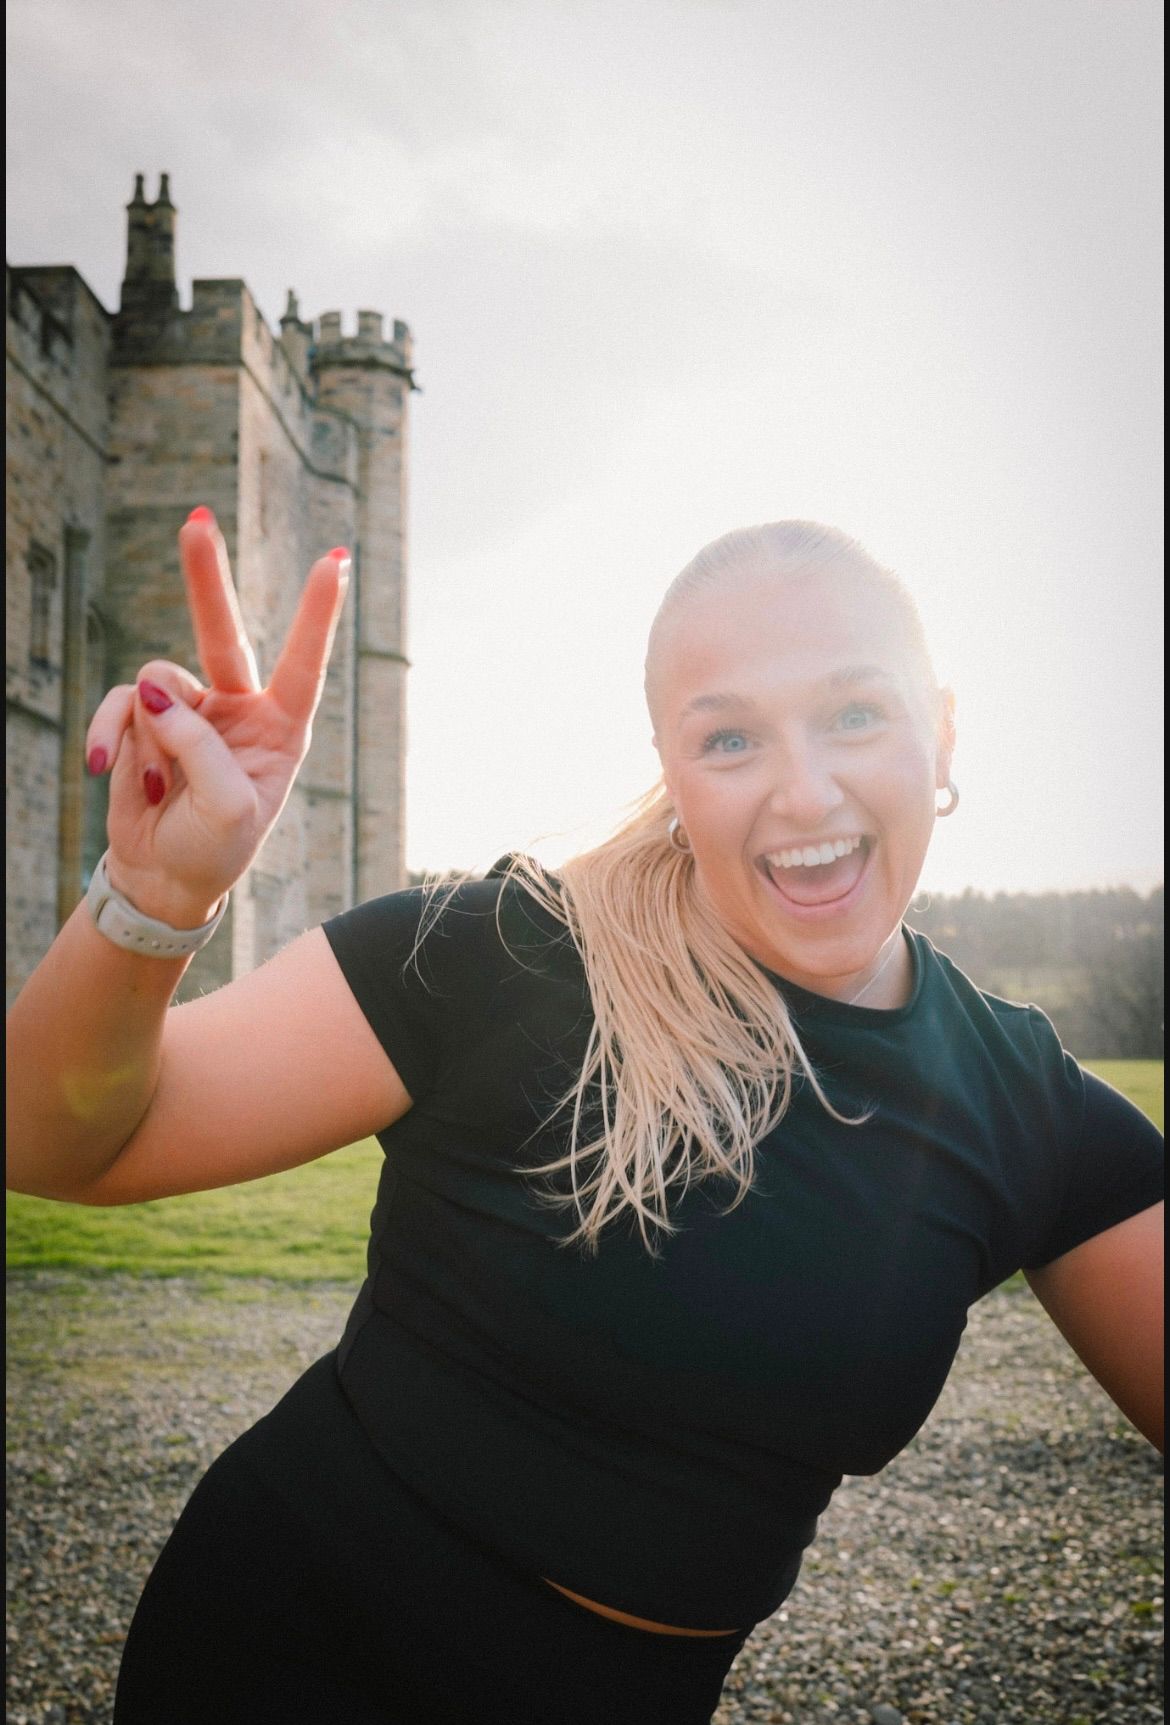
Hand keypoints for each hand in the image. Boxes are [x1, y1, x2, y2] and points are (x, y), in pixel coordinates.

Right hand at [85, 510, 349, 926]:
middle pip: (223, 633)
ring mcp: (190, 710)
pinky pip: (123, 702)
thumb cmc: (214, 848)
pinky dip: (112, 734)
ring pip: (158, 684)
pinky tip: (108, 769)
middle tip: (196, 520)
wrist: (164, 878)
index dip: (316, 613)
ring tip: (153, 786)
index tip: (335, 559)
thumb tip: (153, 688)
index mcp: (281, 729)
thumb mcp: (226, 809)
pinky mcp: (145, 718)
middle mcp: (238, 709)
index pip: (303, 664)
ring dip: (147, 736)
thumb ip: (198, 747)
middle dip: (206, 578)